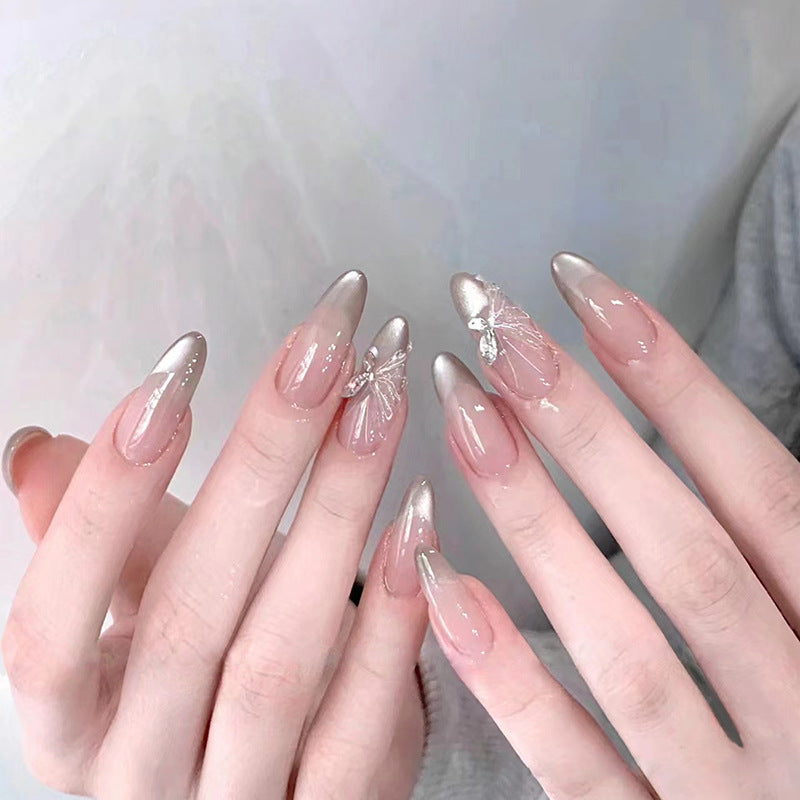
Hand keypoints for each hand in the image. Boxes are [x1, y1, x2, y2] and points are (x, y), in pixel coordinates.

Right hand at [2, 271, 428, 799]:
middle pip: (189, 614)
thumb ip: (97, 547)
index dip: (106, 497)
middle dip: (261, 461)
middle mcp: (142, 776)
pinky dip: (392, 615)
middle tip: (325, 348)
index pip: (56, 622)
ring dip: (337, 512)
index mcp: (73, 727)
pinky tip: (418, 517)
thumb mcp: (130, 626)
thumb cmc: (192, 693)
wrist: (259, 798)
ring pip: (281, 655)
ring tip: (380, 401)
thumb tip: (41, 452)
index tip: (178, 368)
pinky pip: (364, 718)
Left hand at [419, 254, 799, 797]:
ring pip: (627, 647)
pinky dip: (510, 674)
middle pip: (685, 550)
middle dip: (586, 429)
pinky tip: (438, 580)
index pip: (762, 488)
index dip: (675, 380)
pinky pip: (577, 766)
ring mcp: (730, 790)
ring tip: (462, 415)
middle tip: (497, 331)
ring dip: (536, 523)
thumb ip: (779, 544)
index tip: (585, 291)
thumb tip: (706, 417)